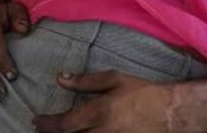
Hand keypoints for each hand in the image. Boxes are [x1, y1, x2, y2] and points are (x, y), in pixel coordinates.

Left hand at [33, 71, 170, 132]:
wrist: (170, 112)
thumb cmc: (143, 93)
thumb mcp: (116, 79)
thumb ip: (86, 81)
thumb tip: (60, 78)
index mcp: (99, 112)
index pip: (63, 124)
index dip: (46, 123)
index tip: (36, 120)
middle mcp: (101, 132)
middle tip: (41, 128)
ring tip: (59, 132)